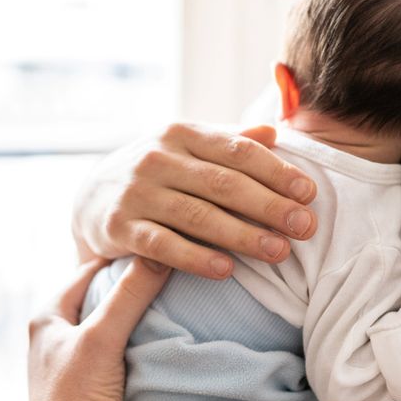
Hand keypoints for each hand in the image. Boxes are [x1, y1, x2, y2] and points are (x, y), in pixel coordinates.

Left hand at [27, 257, 170, 400]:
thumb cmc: (76, 396)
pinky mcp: (80, 389)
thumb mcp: (102, 338)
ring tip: (159, 305)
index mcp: (44, 319)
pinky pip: (107, 353)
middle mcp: (49, 339)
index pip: (86, 272)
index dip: (118, 259)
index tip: (152, 248)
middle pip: (94, 298)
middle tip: (161, 274)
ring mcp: (65, 365)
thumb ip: (129, 295)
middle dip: (123, 286)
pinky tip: (146, 345)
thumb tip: (160, 254)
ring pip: (101, 327)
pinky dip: (125, 343)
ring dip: (125, 317)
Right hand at [72, 123, 317, 279]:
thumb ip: (229, 142)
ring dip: (242, 235)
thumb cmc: (157, 175)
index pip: (237, 151)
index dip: (276, 172)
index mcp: (181, 134)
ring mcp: (136, 193)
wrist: (91, 199)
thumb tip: (274, 131)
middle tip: (305, 227)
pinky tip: (226, 270)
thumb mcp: (187, 150)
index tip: (309, 193)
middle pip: (223, 183)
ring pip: (197, 215)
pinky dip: (195, 258)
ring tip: (278, 252)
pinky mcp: (118, 227)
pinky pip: (162, 245)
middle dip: (269, 206)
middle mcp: (157, 158)